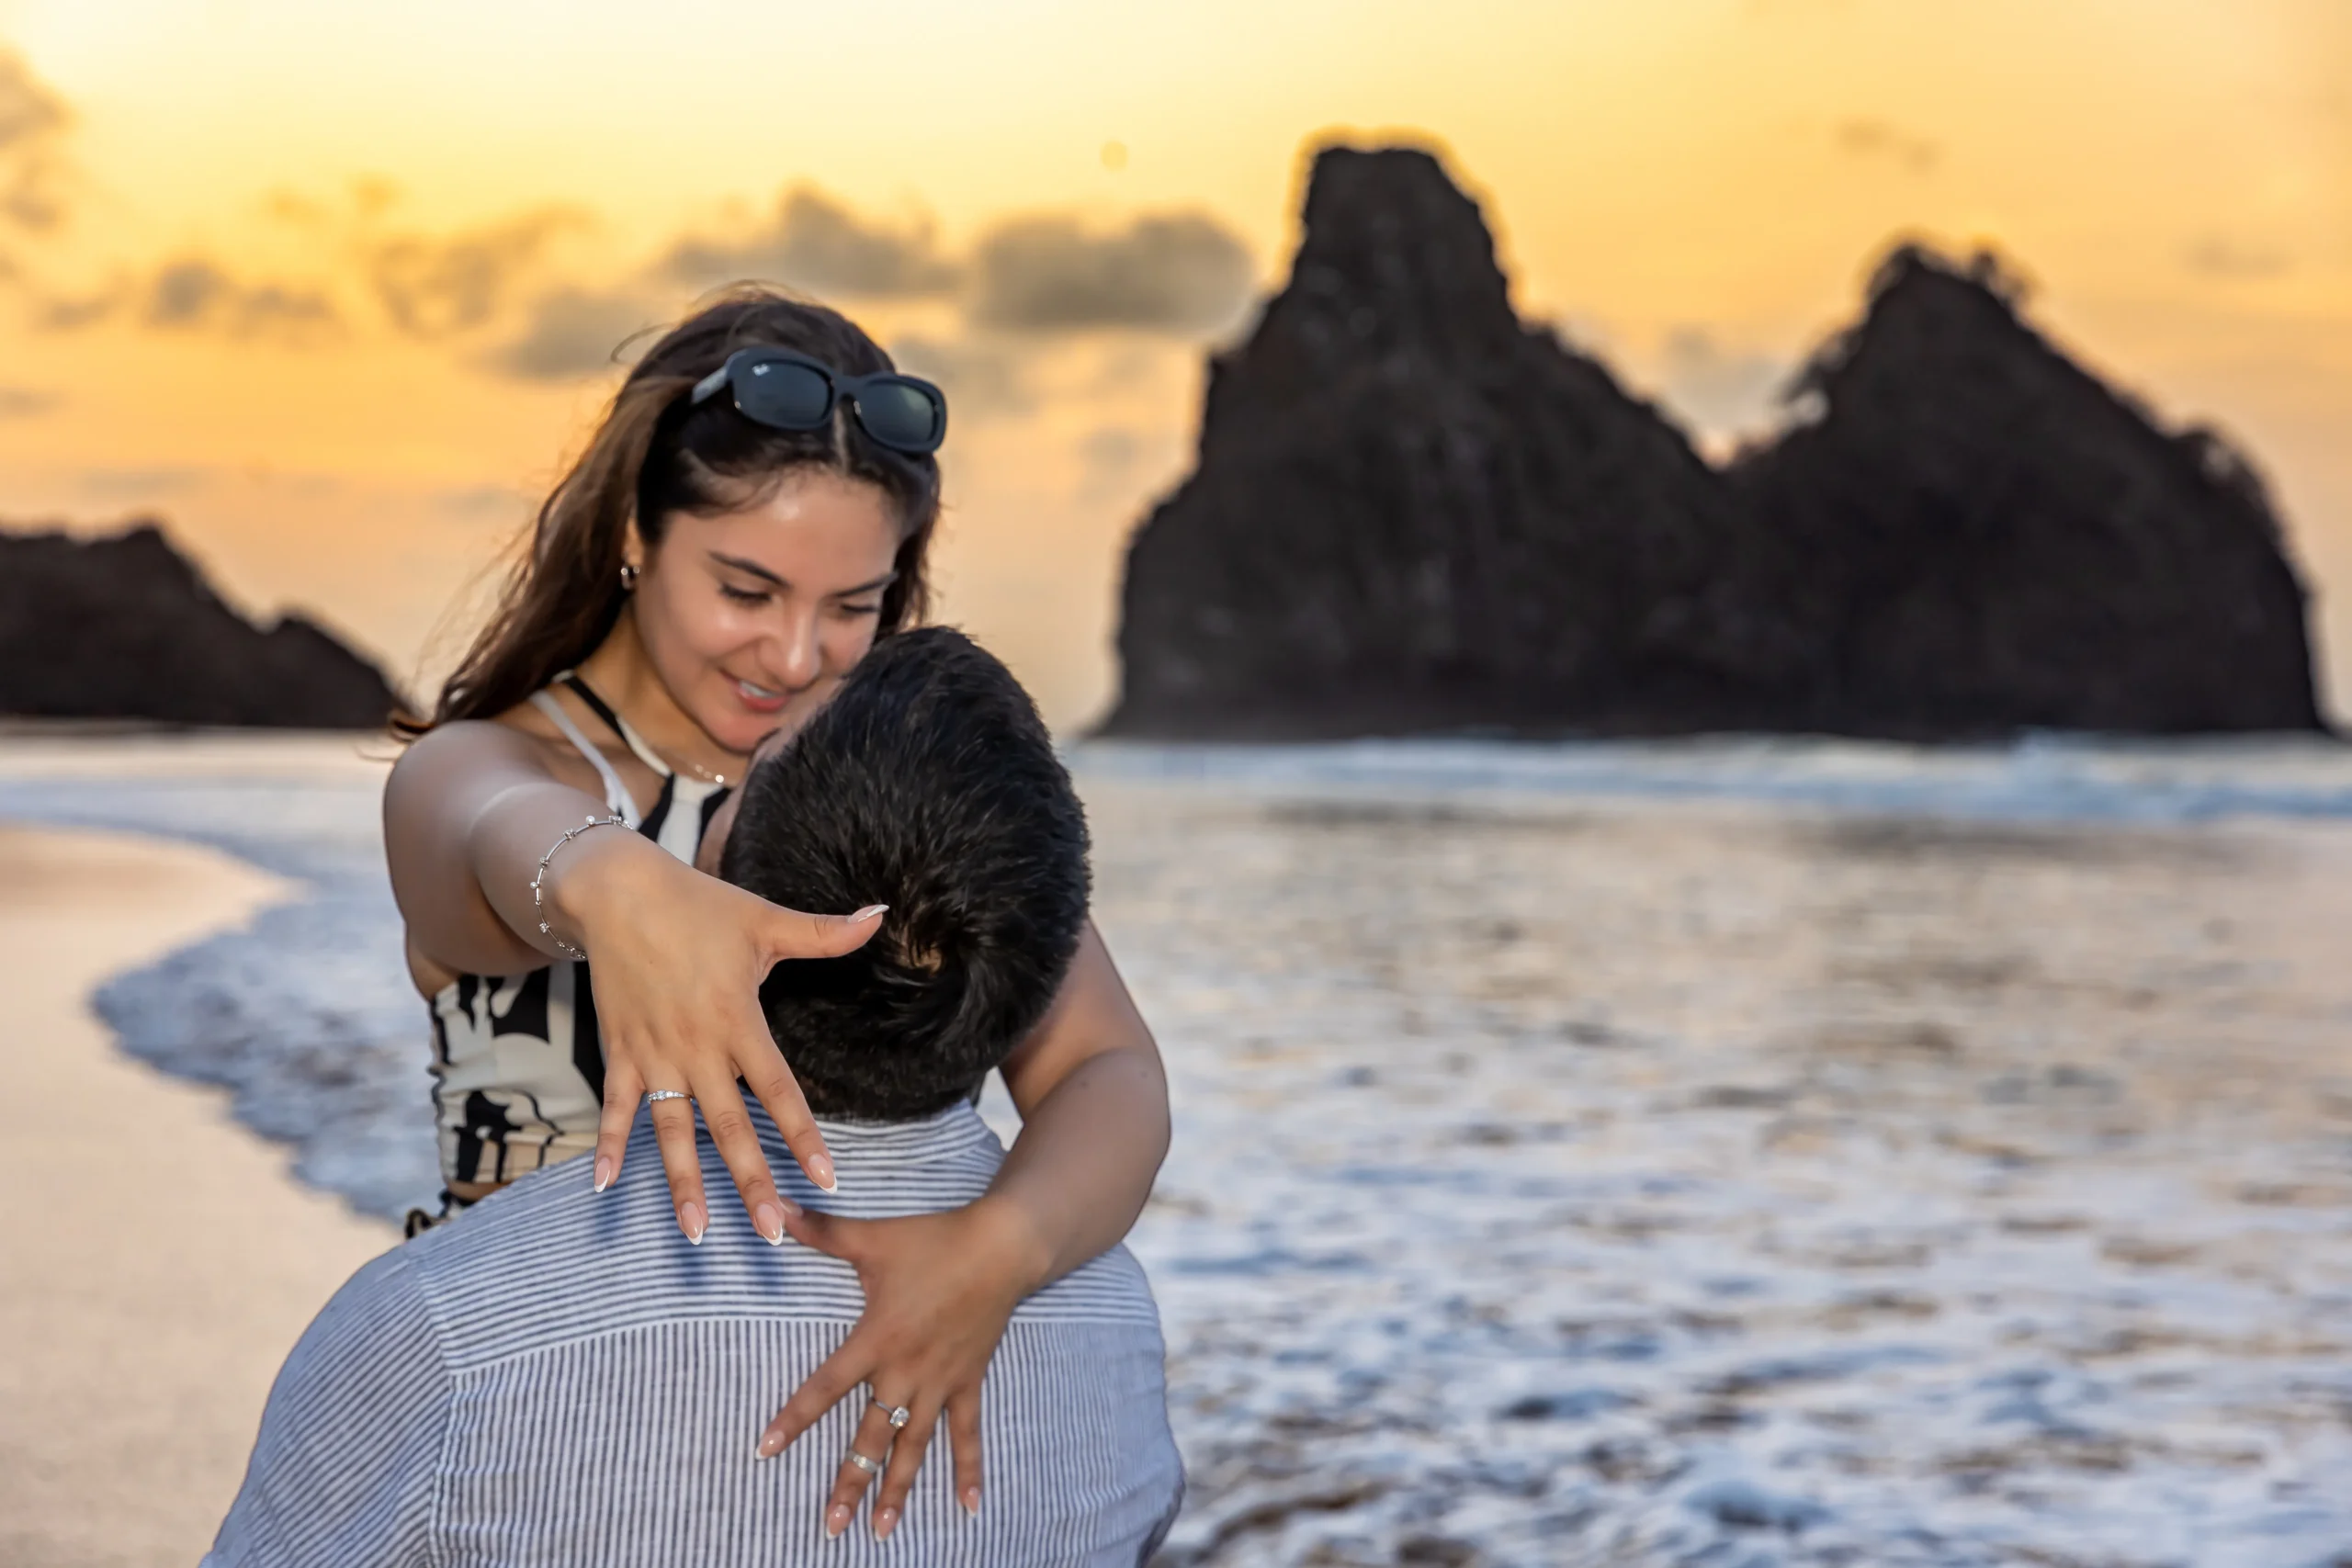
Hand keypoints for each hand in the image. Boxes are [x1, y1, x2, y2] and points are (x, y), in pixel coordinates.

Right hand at [561, 837, 884, 1240]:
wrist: (618, 890)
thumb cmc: (698, 904)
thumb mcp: (764, 918)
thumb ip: (824, 933)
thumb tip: (880, 916)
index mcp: (737, 1021)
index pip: (779, 1090)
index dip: (803, 1136)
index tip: (827, 1179)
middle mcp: (696, 1047)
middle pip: (728, 1127)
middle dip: (751, 1182)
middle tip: (772, 1233)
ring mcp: (654, 1054)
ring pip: (672, 1131)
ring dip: (683, 1183)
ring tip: (698, 1233)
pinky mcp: (619, 1051)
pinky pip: (615, 1107)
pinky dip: (609, 1145)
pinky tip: (605, 1187)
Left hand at [756, 1197, 1051, 1538]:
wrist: (1001, 1247)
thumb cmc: (934, 1241)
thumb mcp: (872, 1237)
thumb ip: (822, 1231)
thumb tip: (775, 1210)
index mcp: (876, 1340)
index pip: (825, 1387)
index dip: (793, 1419)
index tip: (765, 1450)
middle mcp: (905, 1372)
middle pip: (871, 1437)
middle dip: (849, 1482)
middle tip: (829, 1525)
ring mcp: (939, 1383)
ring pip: (913, 1446)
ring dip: (897, 1489)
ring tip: (880, 1530)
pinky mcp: (967, 1382)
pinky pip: (968, 1434)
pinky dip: (967, 1470)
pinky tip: (967, 1508)